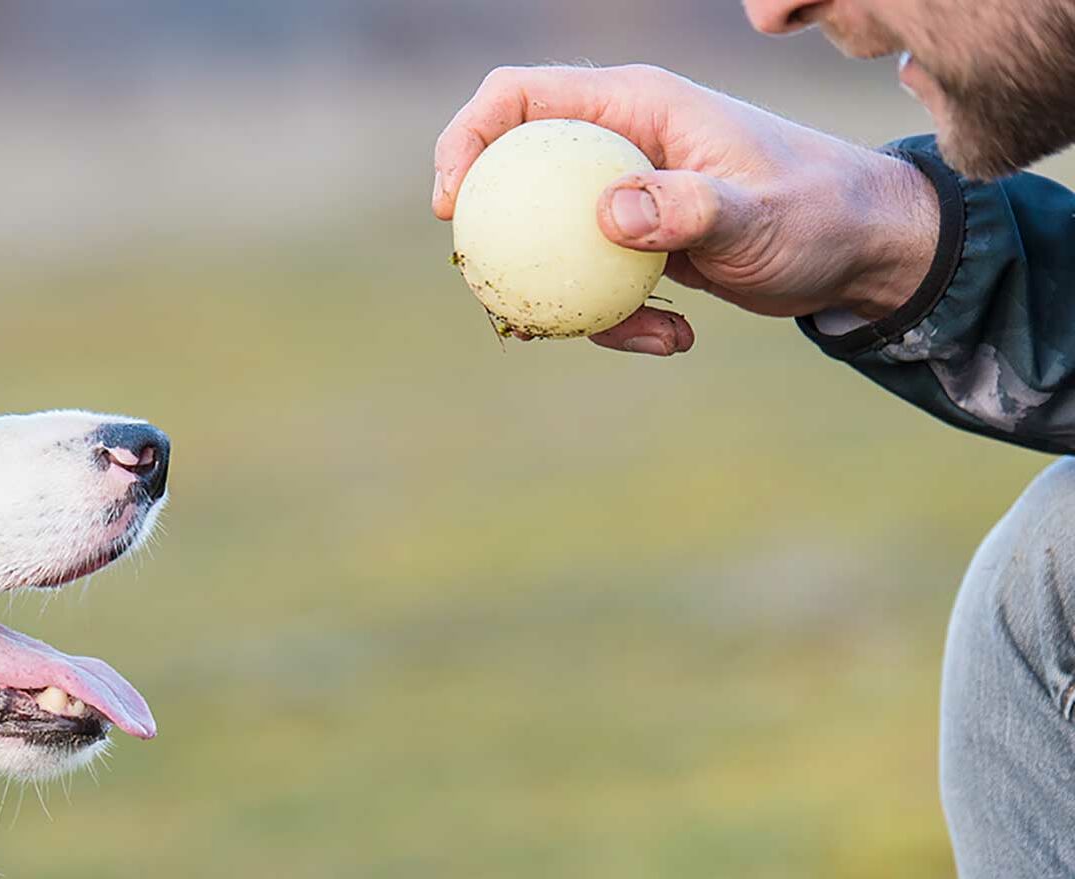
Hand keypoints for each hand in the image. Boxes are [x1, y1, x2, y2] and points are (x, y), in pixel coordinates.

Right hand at [434, 64, 941, 354]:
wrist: (865, 248)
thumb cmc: (821, 213)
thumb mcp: (757, 214)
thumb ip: (689, 209)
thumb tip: (608, 214)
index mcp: (635, 106)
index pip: (519, 96)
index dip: (468, 139)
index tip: (455, 204)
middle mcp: (618, 141)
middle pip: (512, 171)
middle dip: (494, 236)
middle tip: (499, 292)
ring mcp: (622, 193)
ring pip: (542, 239)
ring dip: (561, 299)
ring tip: (637, 333)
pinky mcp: (635, 241)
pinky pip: (585, 282)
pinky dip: (612, 322)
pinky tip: (673, 340)